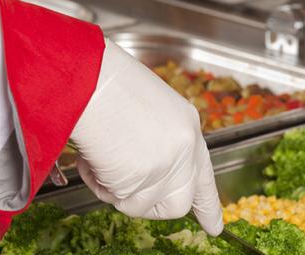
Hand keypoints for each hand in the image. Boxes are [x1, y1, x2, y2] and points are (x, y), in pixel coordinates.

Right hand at [71, 39, 222, 235]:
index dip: (208, 204)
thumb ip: (152, 142)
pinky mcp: (149, 178)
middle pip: (178, 203)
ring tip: (100, 157)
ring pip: (143, 205)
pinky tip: (94, 158)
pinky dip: (100, 185)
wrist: (90, 77)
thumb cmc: (103, 82)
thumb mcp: (142, 110)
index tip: (215, 226)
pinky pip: (120, 200)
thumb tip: (138, 167)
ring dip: (116, 189)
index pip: (203, 173)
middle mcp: (186, 147)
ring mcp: (171, 165)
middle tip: (125, 191)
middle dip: (150, 206)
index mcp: (185, 124)